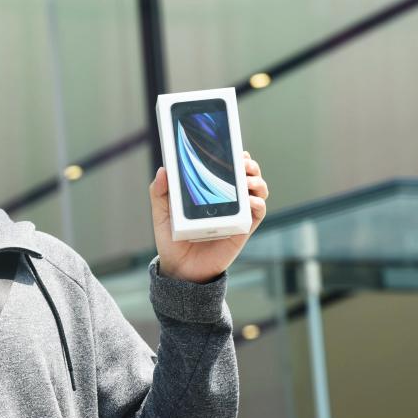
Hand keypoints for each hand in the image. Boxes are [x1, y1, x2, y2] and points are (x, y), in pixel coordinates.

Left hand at [149, 151, 268, 283]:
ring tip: (246, 179)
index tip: (233, 147)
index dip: (234, 155)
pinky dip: (257, 202)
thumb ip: (159, 193)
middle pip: (247, 174)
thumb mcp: (161, 214)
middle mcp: (227, 199)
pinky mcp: (244, 229)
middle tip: (242, 161)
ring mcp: (237, 213)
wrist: (181, 270)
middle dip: (249, 164)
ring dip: (256, 179)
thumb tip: (163, 170)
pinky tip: (248, 200)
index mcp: (210, 191)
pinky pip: (258, 212)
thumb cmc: (172, 240)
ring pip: (258, 189)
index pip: (226, 167)